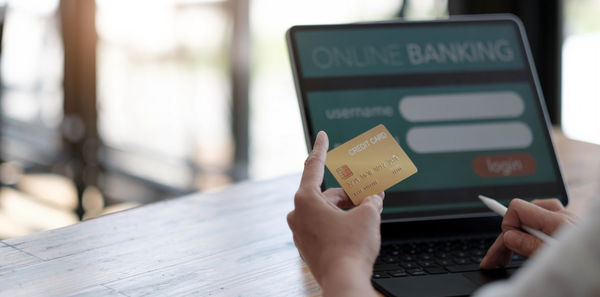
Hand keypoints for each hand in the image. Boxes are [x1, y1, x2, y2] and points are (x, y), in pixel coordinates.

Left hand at [287, 131, 383, 296]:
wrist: (344, 281)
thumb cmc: (350, 249)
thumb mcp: (368, 216)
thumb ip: (371, 200)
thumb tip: (375, 197)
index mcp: (305, 200)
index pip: (313, 166)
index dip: (321, 148)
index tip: (322, 136)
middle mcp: (298, 214)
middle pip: (325, 193)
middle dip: (348, 192)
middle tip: (369, 191)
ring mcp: (301, 232)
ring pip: (325, 211)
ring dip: (345, 208)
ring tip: (368, 210)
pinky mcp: (308, 247)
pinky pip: (323, 226)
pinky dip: (339, 222)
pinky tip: (357, 226)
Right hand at [480, 198, 576, 268]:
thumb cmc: (586, 266)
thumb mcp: (553, 260)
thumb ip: (530, 246)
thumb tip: (509, 237)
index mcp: (556, 221)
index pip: (518, 208)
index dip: (507, 225)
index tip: (505, 245)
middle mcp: (561, 216)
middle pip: (521, 215)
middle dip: (506, 236)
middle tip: (494, 259)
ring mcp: (566, 220)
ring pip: (531, 219)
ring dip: (517, 236)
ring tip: (507, 257)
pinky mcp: (568, 228)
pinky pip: (542, 224)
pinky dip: (530, 236)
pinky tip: (526, 249)